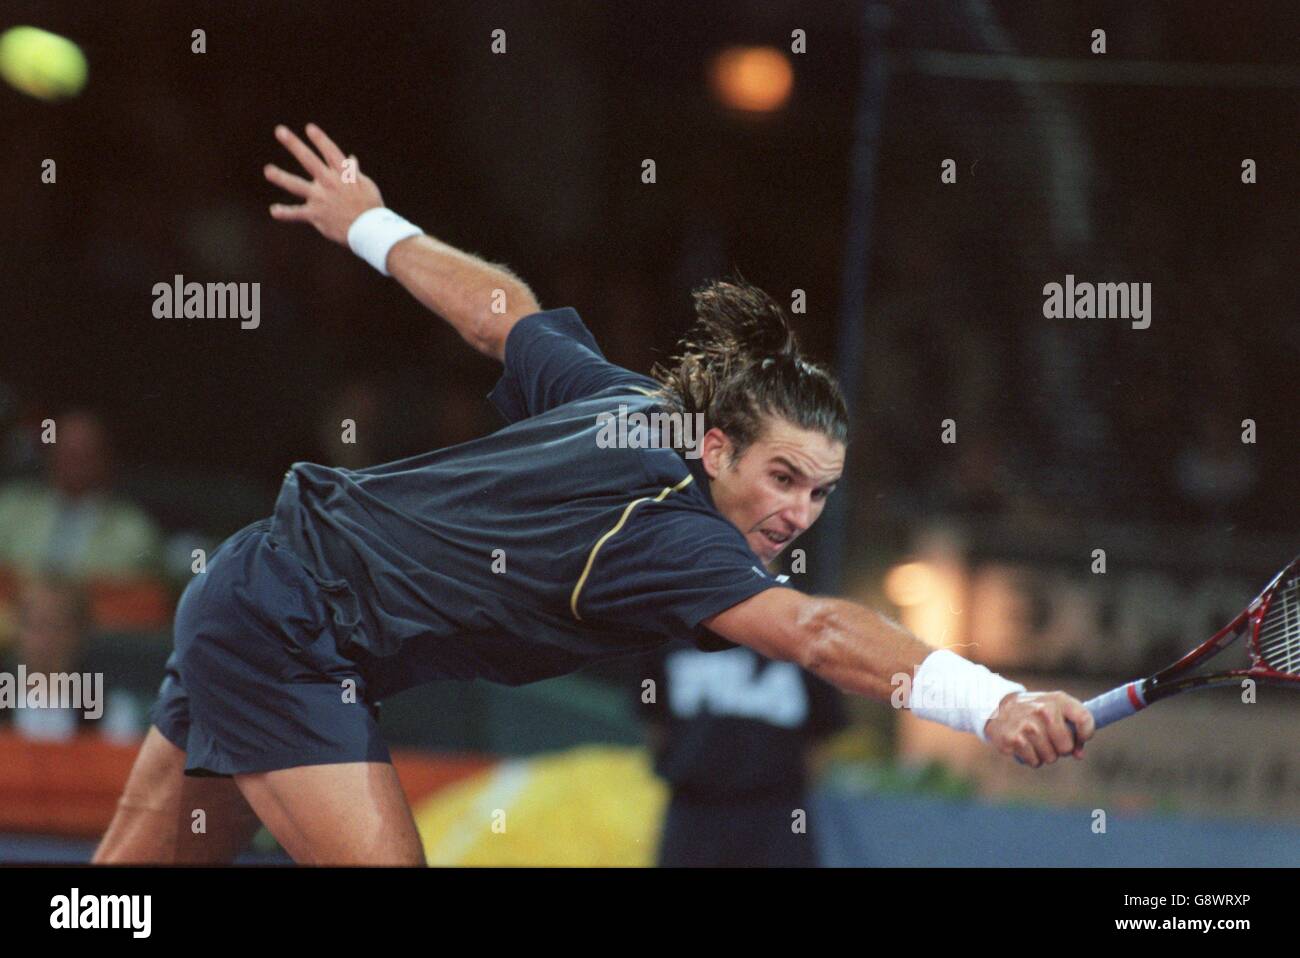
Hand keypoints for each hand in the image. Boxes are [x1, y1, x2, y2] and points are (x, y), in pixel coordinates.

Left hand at [264, 123, 383, 244]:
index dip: (320, 140)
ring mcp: (321, 198)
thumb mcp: (366, 185)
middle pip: (309, 160)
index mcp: (344, 174)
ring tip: (268, 171)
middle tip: (280, 131)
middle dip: (294, 145)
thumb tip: (351, 158)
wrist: (370, 230)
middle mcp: (330, 183)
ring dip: (282, 177)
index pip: (330, 152)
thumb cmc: (371, 206)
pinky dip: (285, 213)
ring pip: (297, 185)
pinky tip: (274, 211)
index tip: (309, 128)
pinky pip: (298, 213)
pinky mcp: (316, 214)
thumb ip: (354, 172)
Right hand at [983, 690, 1093, 766]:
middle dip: (1060, 749)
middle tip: (1049, 739)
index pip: (1084, 719)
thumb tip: (1079, 755)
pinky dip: (1031, 758)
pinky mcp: (1014, 739)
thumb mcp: (1055, 709)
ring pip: (1050, 757)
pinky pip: (1035, 761)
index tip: (1080, 738)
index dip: (1086, 734)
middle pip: (1066, 747)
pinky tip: (1024, 745)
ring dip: (1044, 754)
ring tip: (1034, 740)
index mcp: (1057, 700)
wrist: (996, 708)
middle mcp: (1043, 710)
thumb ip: (1073, 729)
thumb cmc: (1034, 712)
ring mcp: (1028, 725)